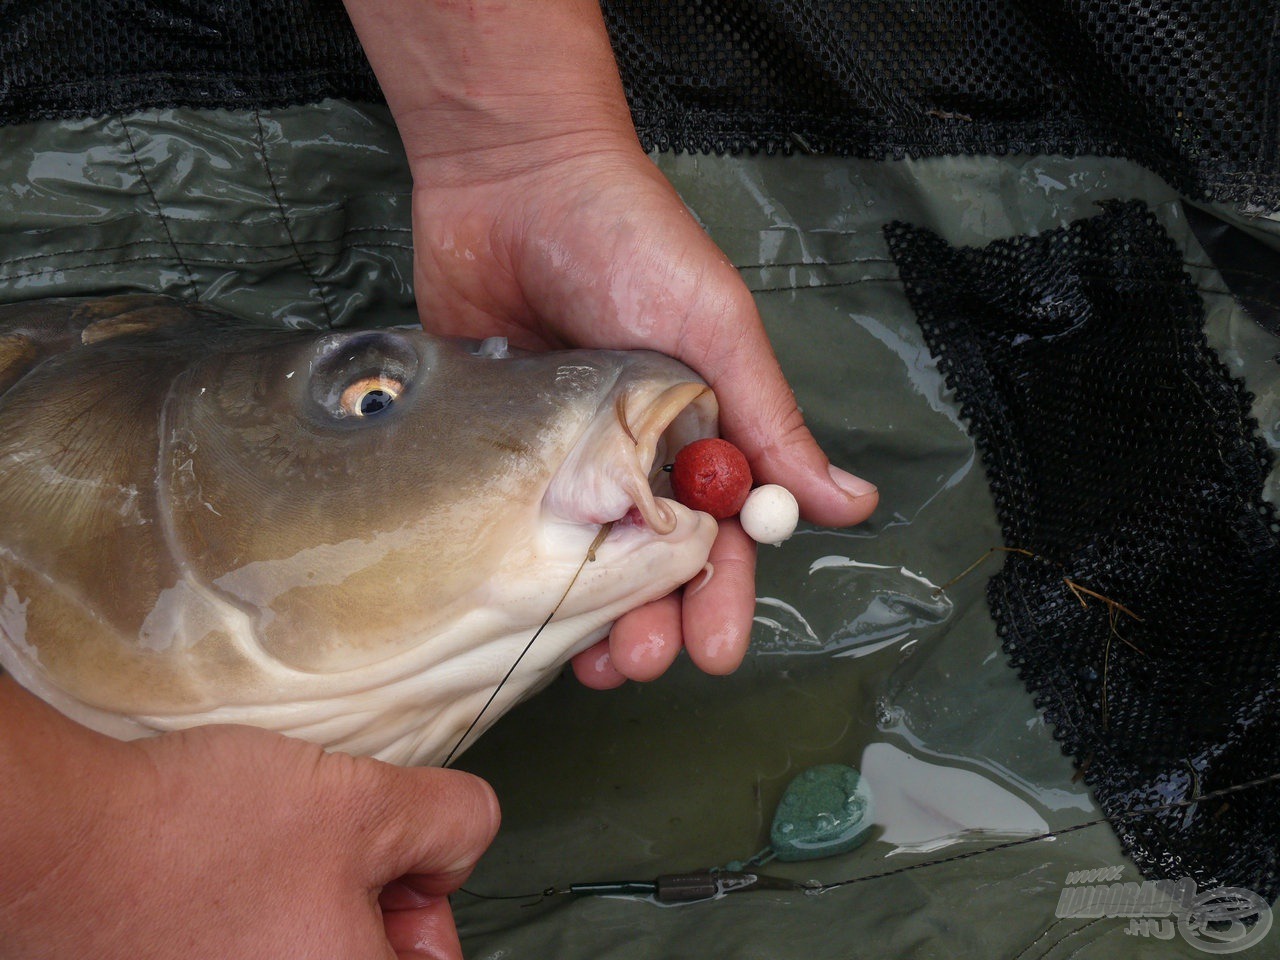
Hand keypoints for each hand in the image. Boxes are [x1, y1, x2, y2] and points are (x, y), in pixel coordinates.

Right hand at [0, 677, 498, 959]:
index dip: (429, 906)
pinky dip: (258, 914)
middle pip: (371, 958)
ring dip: (310, 899)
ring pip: (309, 950)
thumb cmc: (201, 836)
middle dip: (371, 896)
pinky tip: (228, 871)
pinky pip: (254, 950)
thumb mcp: (365, 801)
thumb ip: (450, 821)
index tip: (400, 861)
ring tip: (266, 851)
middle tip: (329, 841)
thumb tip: (464, 840)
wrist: (63, 845)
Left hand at [342, 0, 877, 686]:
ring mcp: (563, 452)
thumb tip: (851, 505)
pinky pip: (516, 521)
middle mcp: (634, 451)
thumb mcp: (717, 328)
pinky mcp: (500, 443)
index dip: (725, 593)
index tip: (718, 651)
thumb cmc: (630, 239)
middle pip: (651, 560)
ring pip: (583, 556)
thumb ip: (772, 419)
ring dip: (590, 615)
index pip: (724, 531)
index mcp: (699, 428)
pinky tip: (517, 610)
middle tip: (640, 667)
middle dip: (656, 620)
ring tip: (588, 663)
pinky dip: (522, 569)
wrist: (512, 175)